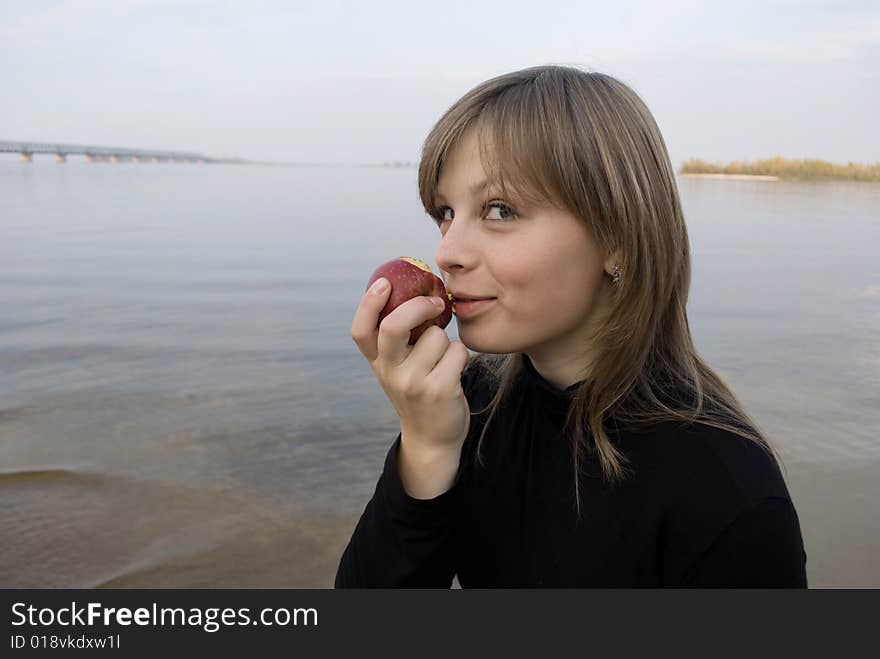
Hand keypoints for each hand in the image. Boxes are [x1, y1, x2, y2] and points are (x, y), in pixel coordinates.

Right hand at [351, 278, 470, 456]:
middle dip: (418, 306)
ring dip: (447, 340)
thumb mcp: (399, 367)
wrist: (432, 438)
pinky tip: (454, 371)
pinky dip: (461, 355)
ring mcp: (413, 383)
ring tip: (444, 359)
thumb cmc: (419, 391)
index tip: (384, 282)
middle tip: (436, 302)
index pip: (360, 330)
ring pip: (436, 335)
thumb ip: (399, 338)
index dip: (368, 303)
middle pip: (394, 325)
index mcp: (378, 362)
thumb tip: (415, 290)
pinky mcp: (439, 390)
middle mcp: (390, 372)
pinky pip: (457, 350)